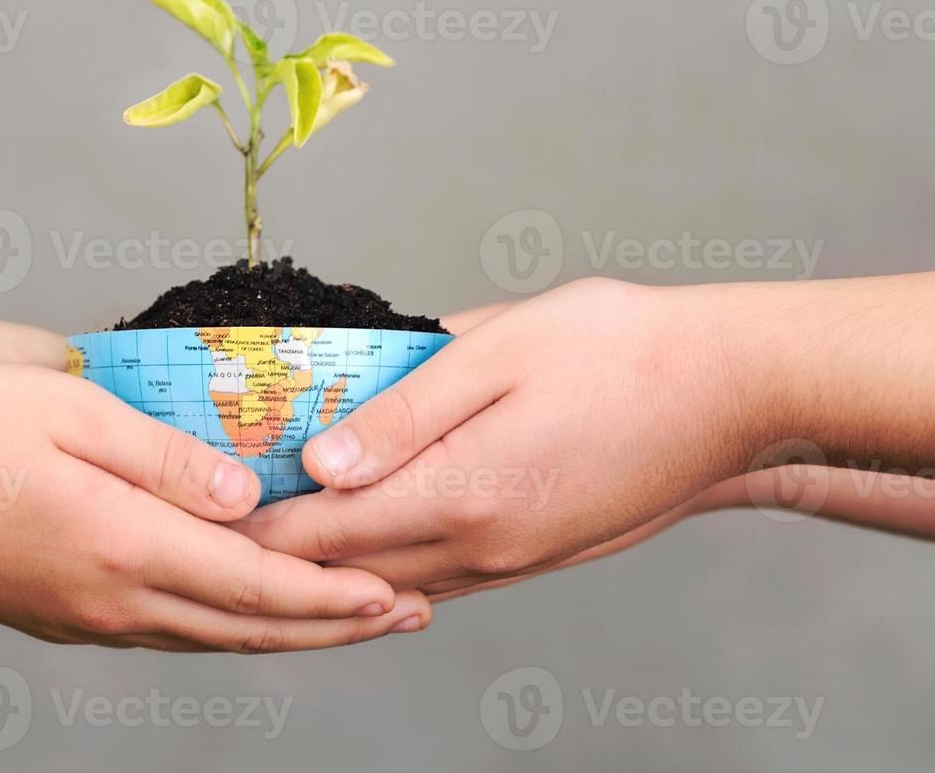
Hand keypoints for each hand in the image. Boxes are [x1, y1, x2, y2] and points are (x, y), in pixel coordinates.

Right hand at [0, 362, 429, 651]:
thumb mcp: (71, 411)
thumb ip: (167, 456)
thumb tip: (246, 496)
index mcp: (122, 544)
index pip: (255, 585)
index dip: (333, 594)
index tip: (395, 593)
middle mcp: (110, 598)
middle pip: (245, 628)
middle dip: (334, 625)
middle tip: (403, 616)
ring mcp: (82, 616)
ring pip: (207, 639)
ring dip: (284, 633)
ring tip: (345, 620)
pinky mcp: (58, 614)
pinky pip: (163, 632)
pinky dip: (223, 628)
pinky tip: (242, 612)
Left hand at [234, 278, 762, 593]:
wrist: (733, 391)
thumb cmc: (618, 349)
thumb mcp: (497, 350)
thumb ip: (403, 410)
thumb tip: (322, 459)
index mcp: (461, 491)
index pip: (324, 532)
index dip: (254, 527)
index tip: (201, 511)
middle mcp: (483, 544)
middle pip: (348, 570)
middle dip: (278, 553)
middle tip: (218, 524)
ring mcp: (516, 559)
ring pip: (393, 584)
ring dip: (330, 567)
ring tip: (276, 537)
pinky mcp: (540, 555)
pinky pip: (442, 578)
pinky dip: (388, 568)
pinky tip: (369, 543)